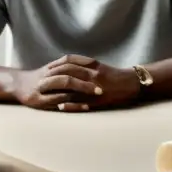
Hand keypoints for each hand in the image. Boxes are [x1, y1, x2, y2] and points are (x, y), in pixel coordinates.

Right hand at [11, 56, 102, 109]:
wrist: (18, 85)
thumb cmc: (40, 78)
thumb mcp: (52, 69)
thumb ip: (68, 65)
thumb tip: (92, 64)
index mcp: (51, 67)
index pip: (69, 61)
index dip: (84, 63)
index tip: (100, 68)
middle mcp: (47, 75)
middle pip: (68, 74)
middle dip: (86, 81)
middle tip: (102, 86)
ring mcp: (42, 88)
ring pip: (63, 86)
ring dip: (81, 89)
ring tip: (97, 94)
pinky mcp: (39, 101)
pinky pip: (58, 101)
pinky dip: (73, 104)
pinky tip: (86, 107)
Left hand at [14, 55, 142, 111]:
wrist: (132, 84)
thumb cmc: (116, 76)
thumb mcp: (100, 67)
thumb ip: (86, 66)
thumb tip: (70, 66)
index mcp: (92, 66)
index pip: (69, 63)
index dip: (55, 67)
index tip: (44, 71)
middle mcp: (92, 75)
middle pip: (66, 75)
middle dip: (52, 79)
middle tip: (39, 84)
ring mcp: (94, 87)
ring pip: (71, 89)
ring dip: (58, 93)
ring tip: (46, 97)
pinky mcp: (99, 98)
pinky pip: (81, 102)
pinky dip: (70, 105)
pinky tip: (61, 108)